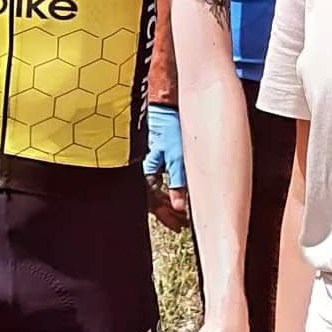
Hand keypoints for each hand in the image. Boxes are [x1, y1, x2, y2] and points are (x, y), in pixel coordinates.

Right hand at [143, 104, 188, 230]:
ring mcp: (155, 161)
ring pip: (158, 188)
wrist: (167, 106)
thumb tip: (179, 207)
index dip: (165, 216)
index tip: (178, 224)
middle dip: (167, 211)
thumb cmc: (168, 128)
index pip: (152, 201)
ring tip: (183, 209)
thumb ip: (177, 183)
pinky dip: (172, 187)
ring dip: (170, 200)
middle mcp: (149, 168)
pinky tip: (181, 188)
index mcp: (148, 171)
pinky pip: (163, 177)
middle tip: (181, 222)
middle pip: (154, 197)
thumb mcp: (176, 158)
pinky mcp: (161, 154)